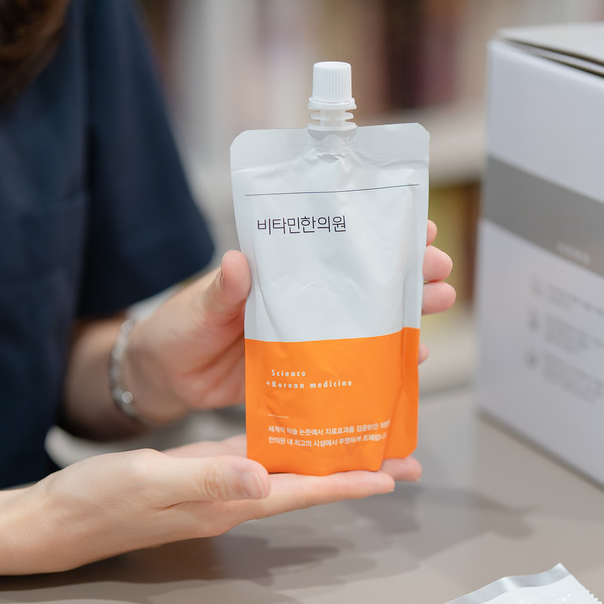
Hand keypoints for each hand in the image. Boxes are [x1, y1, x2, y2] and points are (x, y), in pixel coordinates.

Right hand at [25, 436, 419, 571]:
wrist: (56, 520)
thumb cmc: (97, 501)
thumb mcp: (150, 481)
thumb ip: (206, 479)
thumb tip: (263, 477)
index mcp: (225, 500)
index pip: (299, 490)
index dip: (346, 482)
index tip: (393, 475)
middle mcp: (230, 497)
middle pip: (304, 482)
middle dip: (352, 471)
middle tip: (402, 457)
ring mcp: (214, 489)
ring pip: (283, 470)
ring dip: (324, 458)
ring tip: (363, 441)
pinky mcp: (196, 476)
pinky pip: (252, 458)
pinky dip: (281, 444)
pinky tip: (293, 429)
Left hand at [125, 221, 456, 424]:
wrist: (163, 379)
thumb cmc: (177, 329)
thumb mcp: (198, 304)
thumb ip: (222, 288)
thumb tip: (237, 261)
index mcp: (277, 274)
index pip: (332, 245)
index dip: (373, 232)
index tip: (413, 224)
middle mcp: (299, 301)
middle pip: (360, 283)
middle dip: (403, 273)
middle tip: (439, 270)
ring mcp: (305, 336)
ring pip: (363, 321)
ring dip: (401, 314)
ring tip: (438, 304)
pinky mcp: (304, 373)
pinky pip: (349, 366)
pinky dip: (380, 362)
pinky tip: (410, 358)